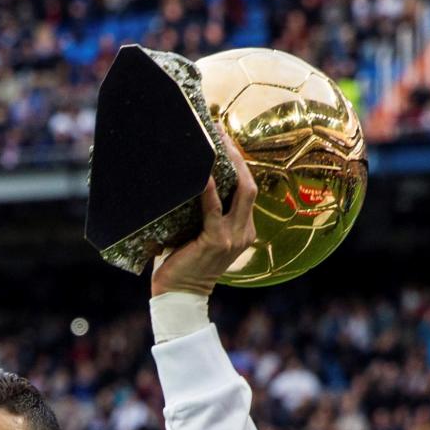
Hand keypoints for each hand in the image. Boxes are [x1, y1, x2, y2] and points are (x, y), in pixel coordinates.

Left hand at [150, 126, 256, 298]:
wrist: (180, 297)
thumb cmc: (184, 264)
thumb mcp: (202, 236)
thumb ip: (205, 214)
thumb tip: (188, 181)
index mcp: (244, 229)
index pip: (248, 190)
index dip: (240, 165)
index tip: (226, 141)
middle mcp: (244, 232)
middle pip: (249, 185)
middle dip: (237, 157)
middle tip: (221, 132)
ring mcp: (233, 237)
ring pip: (241, 192)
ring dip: (228, 165)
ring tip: (214, 142)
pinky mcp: (216, 241)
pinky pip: (214, 210)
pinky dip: (207, 190)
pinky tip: (201, 173)